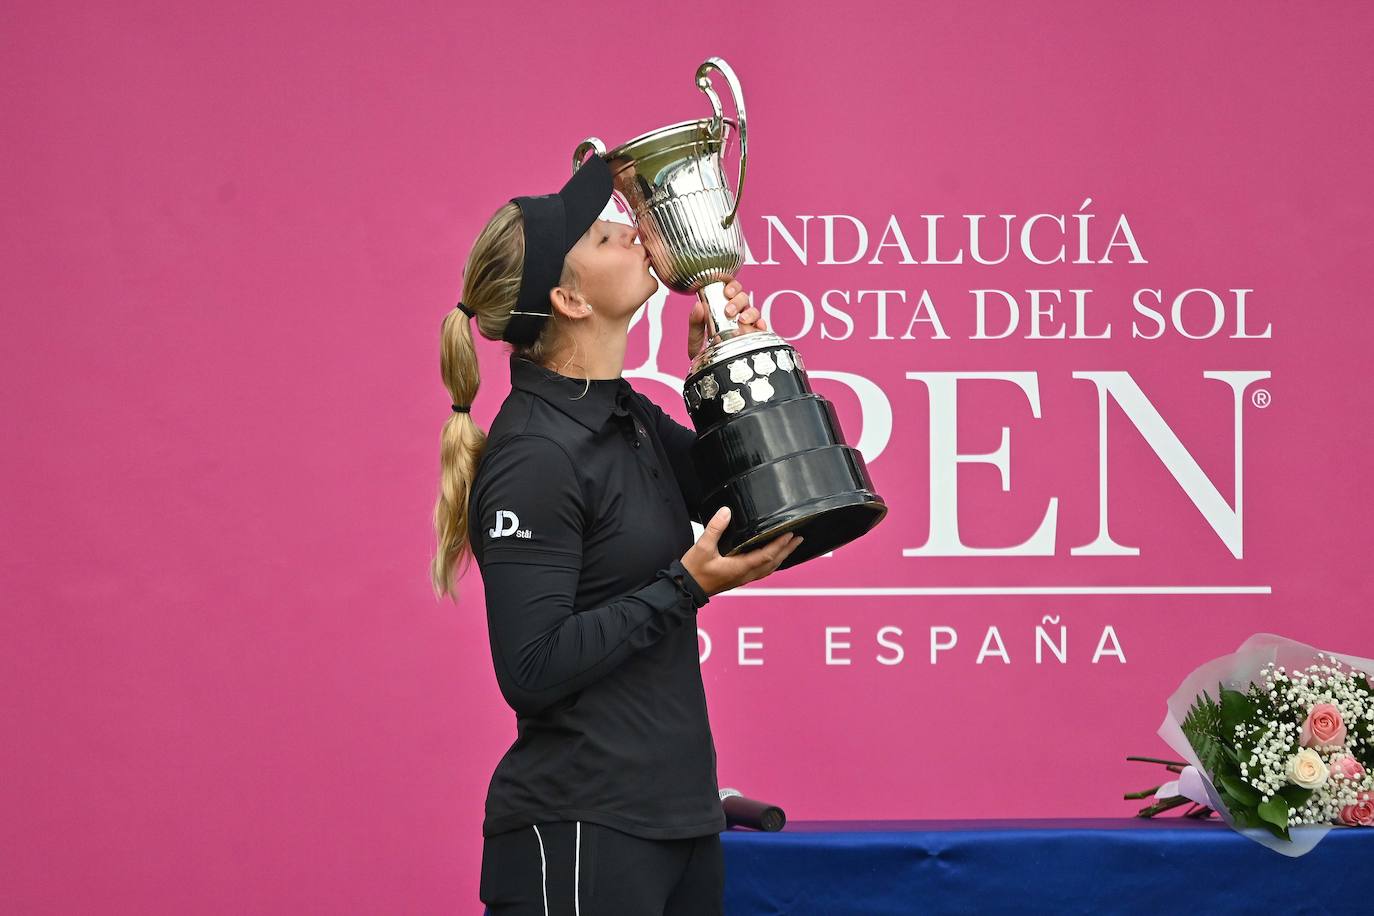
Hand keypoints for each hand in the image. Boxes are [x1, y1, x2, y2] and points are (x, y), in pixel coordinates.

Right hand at [680, 506, 801, 597]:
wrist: (686, 588)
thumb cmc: (694, 570)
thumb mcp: (702, 547)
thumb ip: (715, 528)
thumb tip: (726, 511)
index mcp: (740, 567)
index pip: (767, 555)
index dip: (779, 544)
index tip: (789, 533)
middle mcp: (745, 575)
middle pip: (772, 563)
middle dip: (786, 550)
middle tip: (798, 539)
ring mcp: (743, 578)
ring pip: (768, 568)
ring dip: (781, 557)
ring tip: (790, 547)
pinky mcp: (739, 579)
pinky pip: (761, 571)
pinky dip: (771, 563)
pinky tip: (772, 558)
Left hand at [687, 277, 768, 359]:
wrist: (713, 377)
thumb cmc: (705, 357)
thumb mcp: (695, 341)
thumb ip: (695, 324)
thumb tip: (698, 306)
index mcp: (722, 311)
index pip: (731, 291)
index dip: (732, 287)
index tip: (726, 293)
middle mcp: (737, 316)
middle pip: (744, 298)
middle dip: (738, 300)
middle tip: (729, 310)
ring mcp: (748, 327)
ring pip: (755, 310)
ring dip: (749, 312)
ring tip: (742, 320)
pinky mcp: (757, 339)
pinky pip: (763, 328)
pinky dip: (762, 324)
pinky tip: (758, 327)